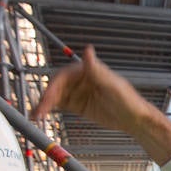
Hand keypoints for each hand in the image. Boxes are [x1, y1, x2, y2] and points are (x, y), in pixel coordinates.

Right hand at [30, 45, 170, 164]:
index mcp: (88, 70)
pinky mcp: (78, 105)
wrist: (136, 120)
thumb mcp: (113, 85)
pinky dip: (49, 109)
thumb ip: (97, 70)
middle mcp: (81, 80)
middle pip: (57, 86)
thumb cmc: (128, 100)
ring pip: (56, 96)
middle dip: (46, 97)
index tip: (49, 98)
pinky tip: (40, 115)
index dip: (55, 86)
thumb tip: (87, 50)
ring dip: (44, 104)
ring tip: (35, 115)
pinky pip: (60, 105)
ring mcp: (78, 92)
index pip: (65, 75)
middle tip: (38, 110)